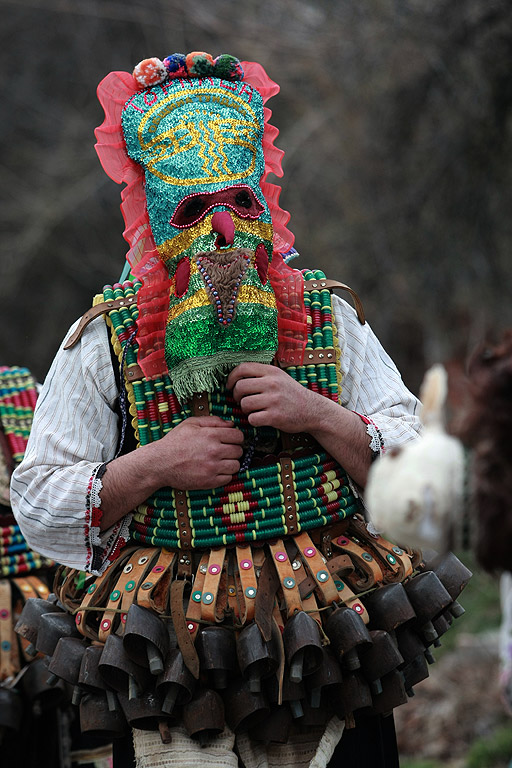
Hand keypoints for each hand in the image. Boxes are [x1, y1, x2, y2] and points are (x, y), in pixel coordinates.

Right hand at [156, 416, 244, 489]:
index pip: (239, 436)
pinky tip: (215, 470)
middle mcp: (214, 451)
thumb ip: (212, 421)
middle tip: (224, 451)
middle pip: (239, 451)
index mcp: (211, 435)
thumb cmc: (174, 442)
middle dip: (234, 450)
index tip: (231, 440)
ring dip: (230, 463)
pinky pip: (228, 479)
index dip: (236, 437)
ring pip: (236, 466)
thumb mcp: (191, 423)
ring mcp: (212, 467)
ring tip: (220, 461)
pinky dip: (224, 475)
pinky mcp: (209, 481)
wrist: (160, 463)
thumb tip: (231, 424)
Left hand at [226, 362, 371, 487]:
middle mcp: (272, 383)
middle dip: (237, 396)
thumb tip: (235, 378)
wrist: (313, 411)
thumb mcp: (279, 377)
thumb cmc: (292, 395)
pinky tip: (261, 419)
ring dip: (245, 409)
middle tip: (242, 401)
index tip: (230, 386)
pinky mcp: (275, 416)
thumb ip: (261, 375)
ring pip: (244, 404)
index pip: (242, 368)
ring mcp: (274, 400)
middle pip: (240, 387)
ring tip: (254, 410)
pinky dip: (253, 421)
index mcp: (271, 371)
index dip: (231, 378)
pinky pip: (252, 419)